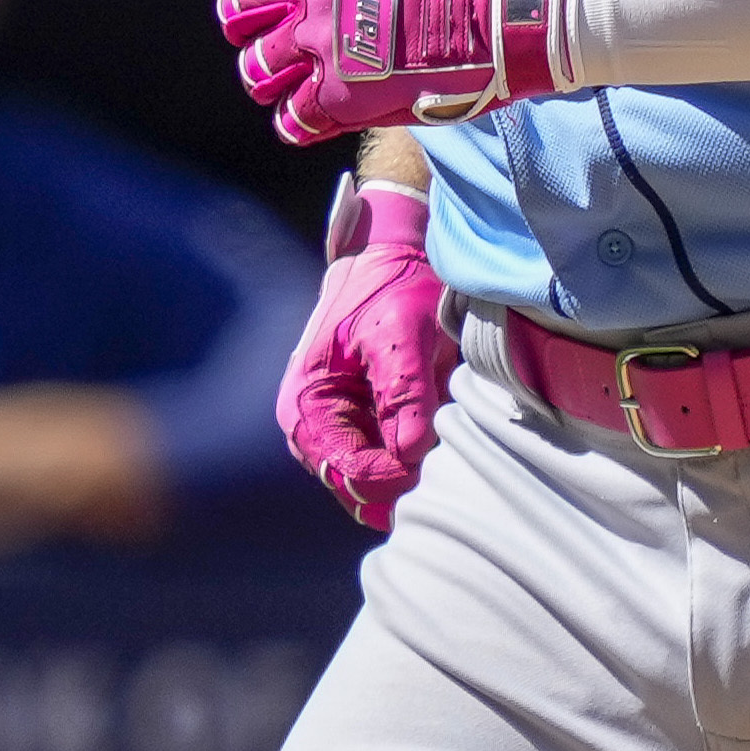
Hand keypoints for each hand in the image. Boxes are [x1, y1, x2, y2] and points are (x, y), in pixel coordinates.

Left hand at [194, 0, 565, 142]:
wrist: (503, 8)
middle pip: (238, 8)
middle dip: (241, 21)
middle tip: (256, 33)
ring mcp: (321, 45)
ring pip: (257, 68)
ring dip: (266, 74)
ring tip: (282, 81)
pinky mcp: (342, 97)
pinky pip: (292, 117)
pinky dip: (294, 120)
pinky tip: (307, 119)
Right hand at [282, 183, 452, 530]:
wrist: (387, 260)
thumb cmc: (390, 289)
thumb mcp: (402, 332)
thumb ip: (405, 392)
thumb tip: (409, 452)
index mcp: (306, 407)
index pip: (351, 472)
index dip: (398, 475)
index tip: (435, 454)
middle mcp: (310, 430)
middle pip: (359, 490)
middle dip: (403, 480)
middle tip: (443, 448)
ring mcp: (331, 435)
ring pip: (374, 488)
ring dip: (408, 473)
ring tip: (439, 436)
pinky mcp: (356, 433)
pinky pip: (384, 469)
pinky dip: (410, 462)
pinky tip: (433, 435)